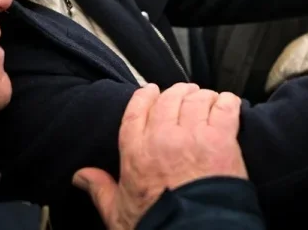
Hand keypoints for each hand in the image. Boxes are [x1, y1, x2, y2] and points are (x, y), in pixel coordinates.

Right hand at [73, 83, 246, 229]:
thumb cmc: (157, 226)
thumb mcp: (118, 212)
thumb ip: (100, 188)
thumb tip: (81, 176)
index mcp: (136, 151)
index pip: (138, 108)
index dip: (146, 95)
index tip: (151, 91)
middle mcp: (163, 136)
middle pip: (169, 98)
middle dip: (176, 93)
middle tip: (183, 95)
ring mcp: (193, 135)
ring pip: (197, 98)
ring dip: (201, 96)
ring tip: (205, 100)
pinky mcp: (222, 140)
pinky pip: (225, 106)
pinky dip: (227, 102)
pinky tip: (226, 105)